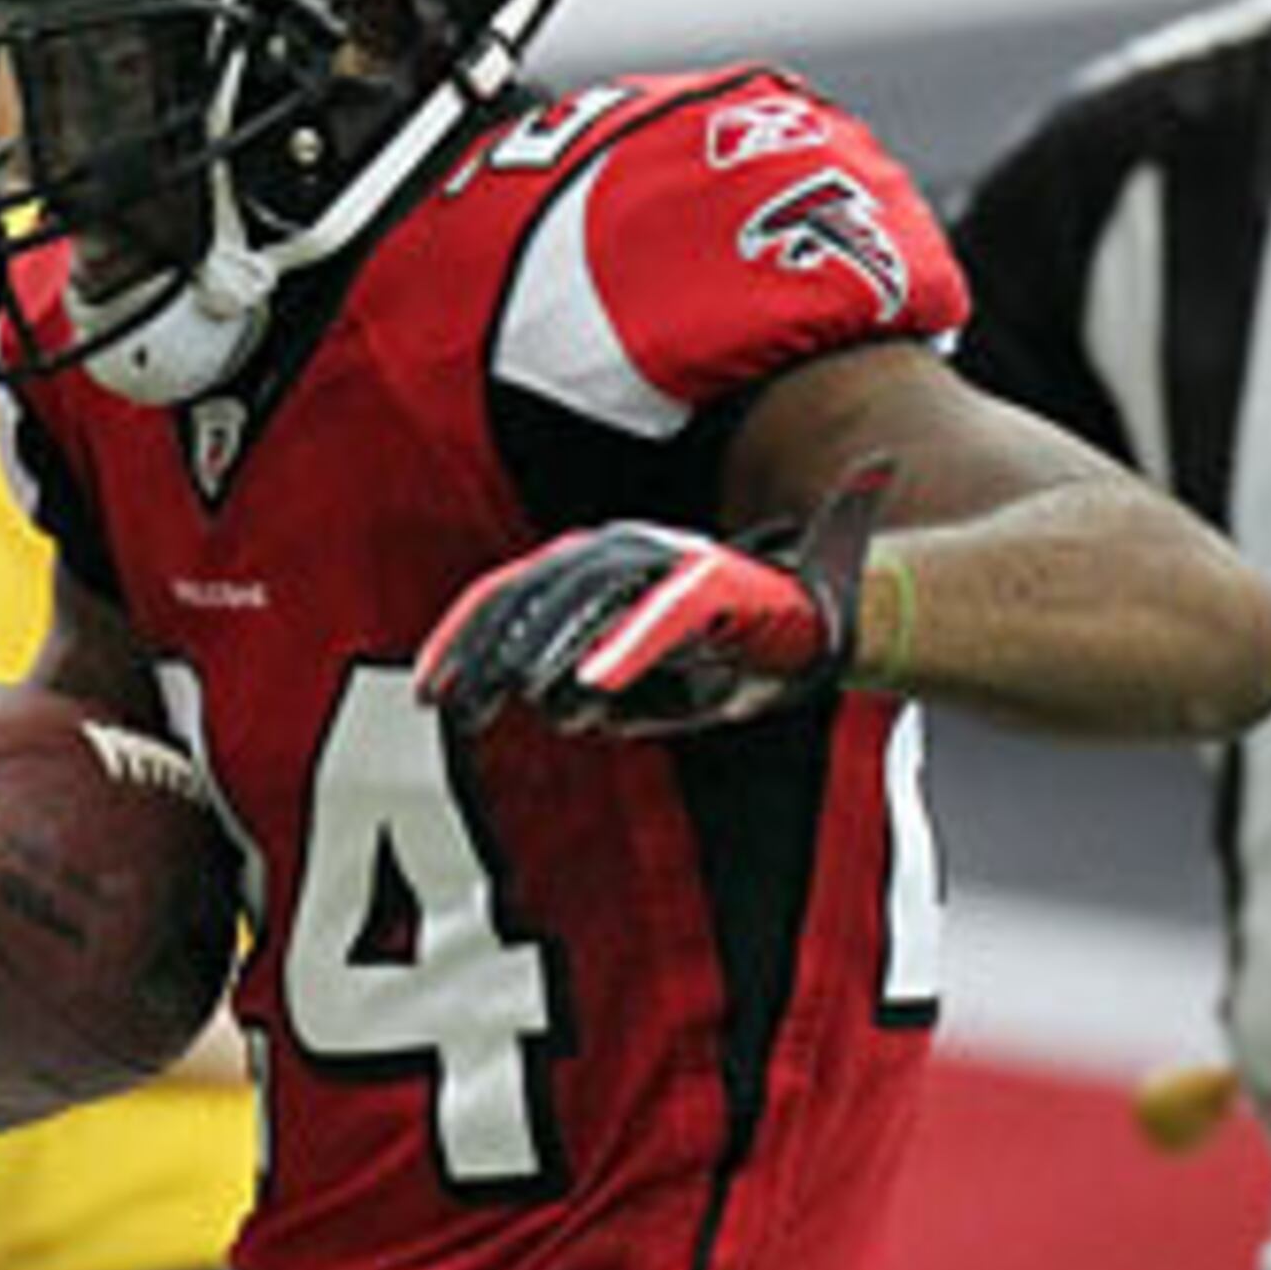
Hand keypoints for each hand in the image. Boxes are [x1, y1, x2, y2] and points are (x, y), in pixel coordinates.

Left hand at [415, 460, 892, 737]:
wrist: (839, 622)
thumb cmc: (748, 656)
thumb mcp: (668, 688)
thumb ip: (616, 700)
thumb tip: (566, 718)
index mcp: (605, 568)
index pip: (513, 593)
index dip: (464, 637)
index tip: (431, 688)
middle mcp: (627, 551)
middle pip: (535, 591)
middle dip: (490, 650)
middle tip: (459, 707)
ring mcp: (669, 563)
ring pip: (587, 600)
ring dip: (547, 652)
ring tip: (518, 700)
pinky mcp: (715, 584)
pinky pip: (657, 619)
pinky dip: (622, 651)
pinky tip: (589, 690)